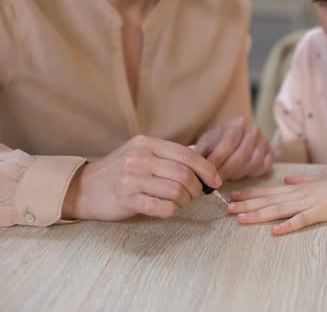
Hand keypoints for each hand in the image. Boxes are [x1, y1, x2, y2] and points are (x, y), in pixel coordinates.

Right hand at [62, 135, 220, 220]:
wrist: (82, 188)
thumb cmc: (118, 172)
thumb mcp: (142, 154)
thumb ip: (169, 154)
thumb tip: (198, 154)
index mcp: (147, 144)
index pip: (187, 154)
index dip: (207, 169)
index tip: (216, 181)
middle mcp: (139, 158)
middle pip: (185, 174)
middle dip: (197, 188)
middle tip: (196, 195)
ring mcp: (131, 178)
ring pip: (176, 191)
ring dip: (185, 201)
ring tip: (181, 202)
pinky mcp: (126, 199)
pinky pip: (161, 207)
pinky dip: (171, 210)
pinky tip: (168, 209)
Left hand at [192, 116, 271, 179]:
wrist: (235, 139)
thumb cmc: (217, 143)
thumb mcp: (206, 143)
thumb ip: (199, 153)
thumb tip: (192, 167)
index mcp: (238, 122)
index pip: (228, 143)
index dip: (216, 160)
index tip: (205, 173)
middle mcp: (255, 130)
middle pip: (241, 156)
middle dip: (226, 171)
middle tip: (213, 182)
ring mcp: (265, 142)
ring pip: (253, 164)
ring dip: (237, 174)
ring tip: (225, 177)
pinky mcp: (271, 155)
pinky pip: (262, 169)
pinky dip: (250, 174)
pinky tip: (239, 174)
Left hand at [227, 168, 326, 234]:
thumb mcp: (321, 181)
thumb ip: (304, 180)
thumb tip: (289, 180)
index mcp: (300, 187)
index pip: (270, 191)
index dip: (251, 194)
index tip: (233, 197)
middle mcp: (301, 193)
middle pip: (269, 200)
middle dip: (247, 205)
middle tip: (227, 209)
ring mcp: (312, 201)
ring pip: (280, 209)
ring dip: (260, 214)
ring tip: (241, 219)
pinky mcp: (324, 211)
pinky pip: (304, 219)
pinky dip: (289, 225)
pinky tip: (276, 232)